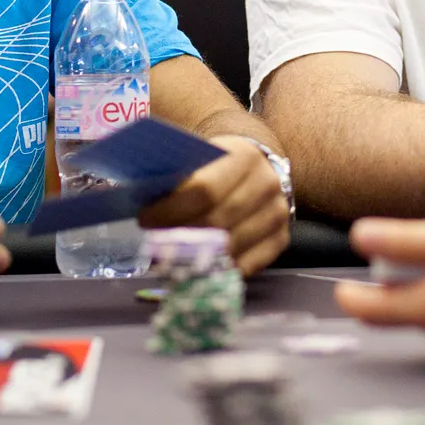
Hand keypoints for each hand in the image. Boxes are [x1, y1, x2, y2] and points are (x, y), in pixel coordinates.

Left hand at [137, 136, 289, 276]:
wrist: (255, 169)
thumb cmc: (215, 165)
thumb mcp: (199, 157)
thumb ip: (177, 174)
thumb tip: (142, 199)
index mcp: (243, 155)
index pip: (204, 189)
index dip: (170, 209)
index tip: (145, 219)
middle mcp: (267, 183)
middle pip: (215, 222)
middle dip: (178, 236)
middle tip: (153, 243)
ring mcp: (277, 213)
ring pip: (229, 248)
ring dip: (194, 258)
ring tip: (170, 256)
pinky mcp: (281, 239)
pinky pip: (245, 266)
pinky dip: (217, 269)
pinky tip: (197, 265)